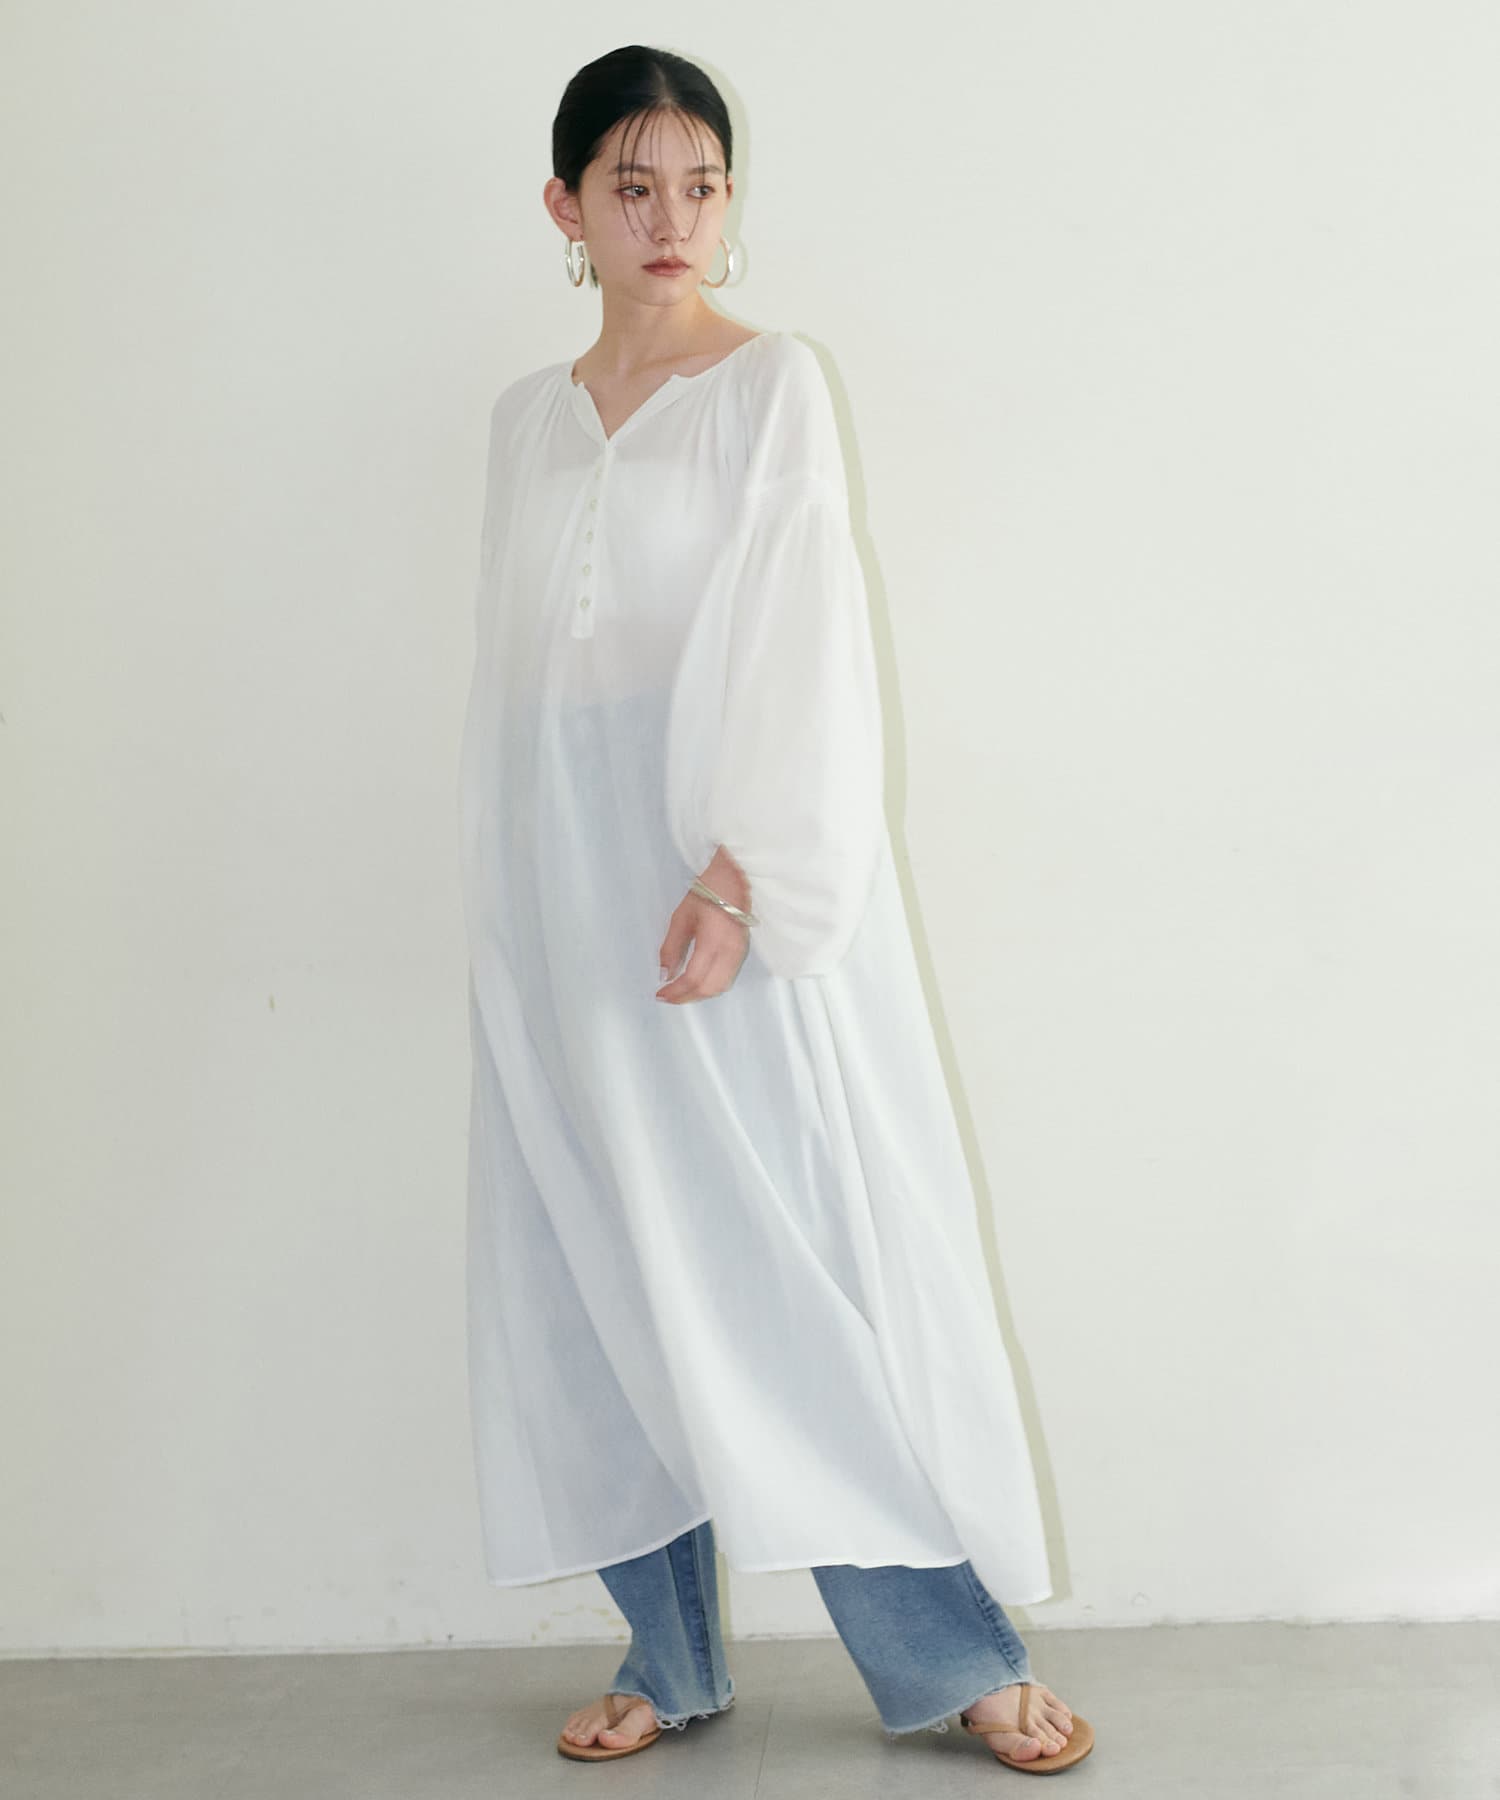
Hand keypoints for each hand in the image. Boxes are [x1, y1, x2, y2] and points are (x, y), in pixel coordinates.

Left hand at [656, 847, 751, 1003]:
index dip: (676, 991)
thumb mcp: (681, 918)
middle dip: (687, 997)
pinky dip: (710, 986)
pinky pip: (727, 978)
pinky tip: (697, 983)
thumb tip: (664, 975)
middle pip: (709, 988)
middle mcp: (729, 952)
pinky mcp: (743, 953)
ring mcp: (739, 954)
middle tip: (669, 997)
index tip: (660, 994)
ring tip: (681, 992)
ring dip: (699, 994)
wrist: (735, 880)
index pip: (694, 978)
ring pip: (720, 987)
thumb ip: (672, 948)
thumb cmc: (705, 895)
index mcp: (713, 941)